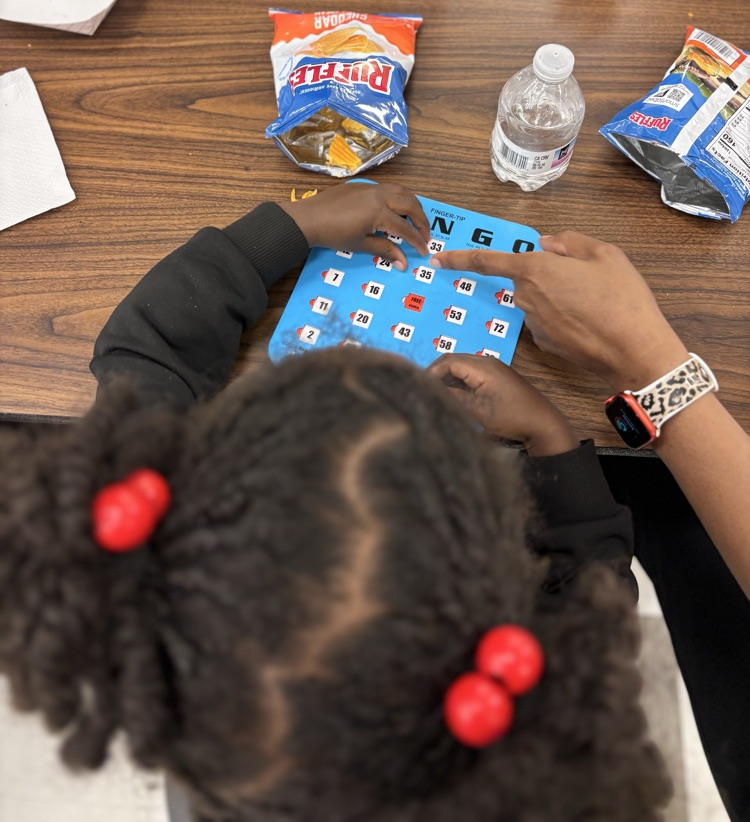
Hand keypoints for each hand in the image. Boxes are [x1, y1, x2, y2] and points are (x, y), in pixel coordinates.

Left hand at [279, 182, 430, 270]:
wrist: (308, 219)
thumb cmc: (332, 235)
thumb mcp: (360, 245)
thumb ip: (385, 250)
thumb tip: (403, 263)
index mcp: (379, 212)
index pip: (406, 228)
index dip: (417, 241)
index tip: (423, 251)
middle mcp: (379, 195)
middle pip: (410, 205)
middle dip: (422, 221)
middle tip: (425, 235)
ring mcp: (371, 187)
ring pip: (401, 191)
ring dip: (413, 205)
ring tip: (416, 219)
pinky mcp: (363, 185)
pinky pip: (388, 188)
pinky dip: (399, 197)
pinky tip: (396, 209)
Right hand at [428, 353, 578, 456]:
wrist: (542, 423)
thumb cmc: (511, 417)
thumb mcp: (478, 410)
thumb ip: (454, 397)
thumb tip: (433, 390)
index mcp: (482, 366)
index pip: (448, 361)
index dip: (431, 372)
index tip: (420, 387)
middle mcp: (488, 361)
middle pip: (454, 360)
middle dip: (437, 373)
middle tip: (425, 390)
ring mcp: (495, 368)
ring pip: (463, 366)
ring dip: (449, 377)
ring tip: (437, 394)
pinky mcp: (498, 377)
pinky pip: (473, 372)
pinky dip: (460, 381)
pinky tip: (456, 395)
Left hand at [430, 232, 689, 390]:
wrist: (634, 350)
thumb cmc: (622, 298)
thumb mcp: (605, 254)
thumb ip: (569, 242)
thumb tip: (545, 244)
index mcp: (535, 270)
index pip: (487, 261)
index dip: (460, 258)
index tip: (438, 259)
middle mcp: (526, 298)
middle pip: (526, 279)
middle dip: (547, 276)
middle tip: (586, 280)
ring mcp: (533, 324)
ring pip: (537, 300)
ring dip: (557, 297)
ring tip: (594, 303)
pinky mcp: (544, 344)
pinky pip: (547, 321)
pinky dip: (563, 318)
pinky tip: (589, 322)